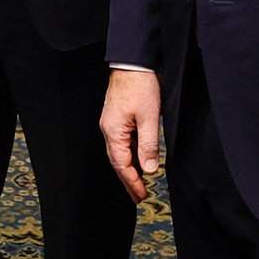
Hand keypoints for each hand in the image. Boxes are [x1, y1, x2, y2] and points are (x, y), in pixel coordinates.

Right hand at [100, 69, 162, 202]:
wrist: (133, 62)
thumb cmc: (139, 85)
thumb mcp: (149, 117)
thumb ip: (148, 145)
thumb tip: (149, 169)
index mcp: (113, 131)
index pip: (122, 165)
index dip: (132, 182)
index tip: (141, 196)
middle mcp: (108, 129)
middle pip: (117, 161)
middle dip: (129, 180)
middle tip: (139, 196)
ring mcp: (112, 122)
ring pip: (120, 152)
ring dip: (130, 168)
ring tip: (140, 182)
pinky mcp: (117, 116)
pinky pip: (122, 141)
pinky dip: (130, 154)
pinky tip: (138, 158)